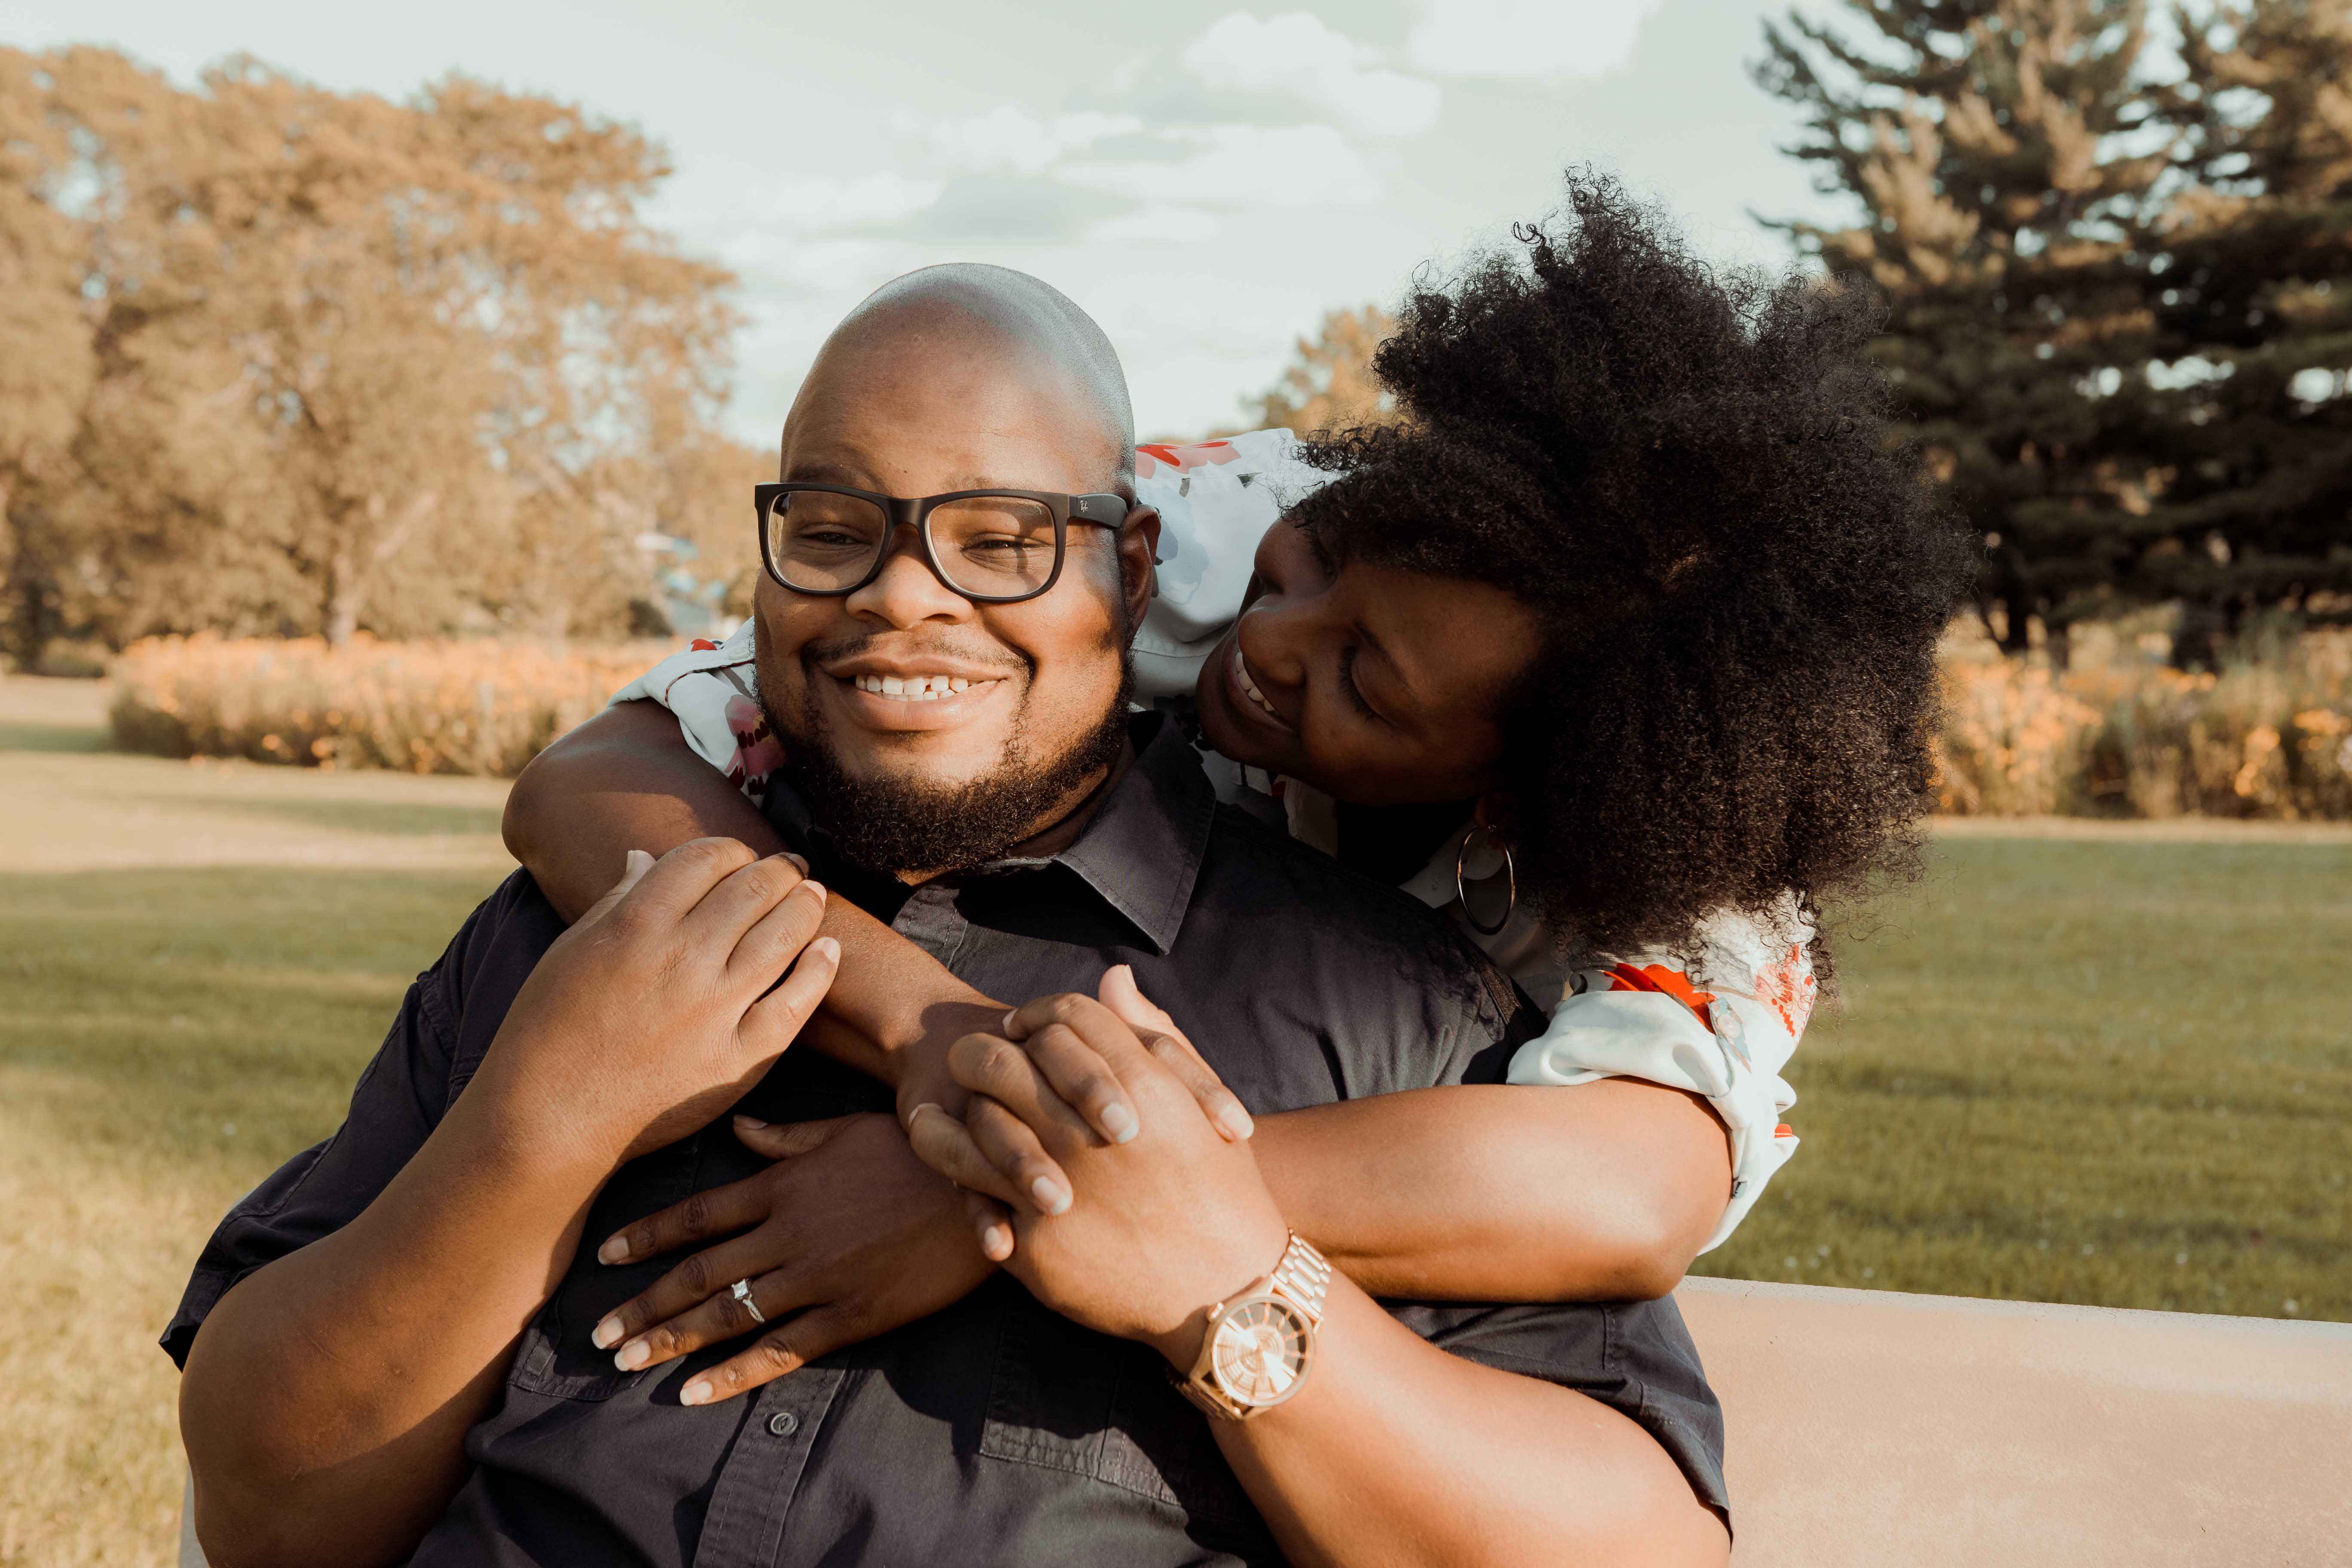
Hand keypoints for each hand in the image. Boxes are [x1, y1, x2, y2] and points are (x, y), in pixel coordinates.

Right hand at [467, 839, 839, 1166]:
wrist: (547, 1120)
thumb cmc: (548, 1031)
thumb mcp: (571, 950)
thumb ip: (617, 900)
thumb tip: (645, 854)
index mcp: (636, 924)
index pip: (706, 858)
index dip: (731, 851)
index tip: (739, 860)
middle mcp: (680, 958)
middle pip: (754, 888)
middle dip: (779, 870)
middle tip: (790, 870)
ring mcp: (713, 1009)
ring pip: (784, 935)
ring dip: (806, 905)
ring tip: (812, 897)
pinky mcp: (738, 1059)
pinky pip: (796, 1004)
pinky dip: (819, 969)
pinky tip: (827, 950)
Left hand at [581, 1113, 989, 1404]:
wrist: (986, 1191)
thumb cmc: (922, 1152)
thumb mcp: (850, 1130)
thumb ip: (789, 1137)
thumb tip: (739, 1129)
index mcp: (786, 1185)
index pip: (699, 1214)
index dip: (649, 1237)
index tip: (607, 1256)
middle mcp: (790, 1233)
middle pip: (700, 1272)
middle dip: (643, 1304)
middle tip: (599, 1332)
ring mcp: (818, 1278)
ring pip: (727, 1315)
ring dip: (669, 1340)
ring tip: (625, 1362)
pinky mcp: (851, 1316)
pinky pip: (780, 1351)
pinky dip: (732, 1374)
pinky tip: (691, 1393)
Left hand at [905, 991, 1287, 1365]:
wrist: (1230, 1293)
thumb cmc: (1223, 1194)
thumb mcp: (1202, 1107)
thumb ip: (1154, 1036)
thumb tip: (1112, 977)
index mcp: (1142, 1085)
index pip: (1067, 1016)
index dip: (1036, 1013)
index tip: (1022, 1027)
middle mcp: (1092, 1127)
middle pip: (1004, 1059)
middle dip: (979, 1052)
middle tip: (970, 1061)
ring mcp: (1061, 1182)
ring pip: (979, 1122)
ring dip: (955, 1110)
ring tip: (934, 1109)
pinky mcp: (1039, 1240)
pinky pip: (980, 1196)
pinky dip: (959, 1177)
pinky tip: (950, 1168)